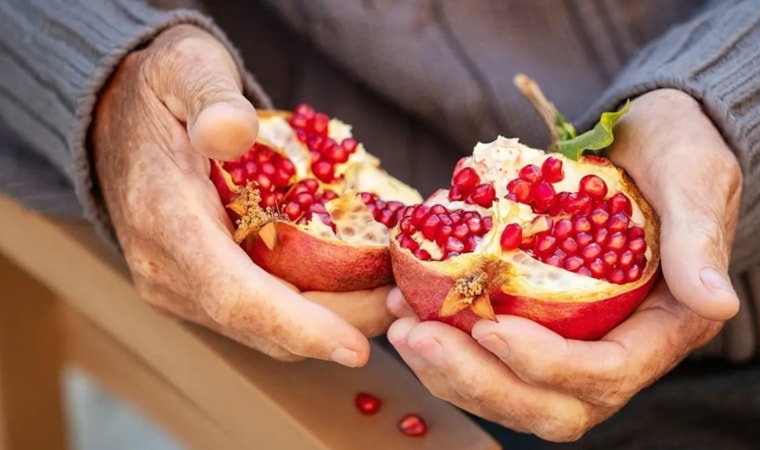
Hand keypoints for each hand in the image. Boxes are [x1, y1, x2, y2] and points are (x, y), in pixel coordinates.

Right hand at [92, 25, 392, 366]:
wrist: (119, 121)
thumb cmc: (163, 93)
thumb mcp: (184, 69)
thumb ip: (211, 96)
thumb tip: (234, 132)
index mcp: (166, 222)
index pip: (235, 295)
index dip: (299, 325)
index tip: (356, 348)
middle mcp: (169, 272)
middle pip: (263, 324)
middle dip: (339, 325)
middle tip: (406, 303)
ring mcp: (181, 287)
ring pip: (265, 328)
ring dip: (331, 321)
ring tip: (391, 295)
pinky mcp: (197, 289)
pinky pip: (260, 314)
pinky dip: (310, 310)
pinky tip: (354, 284)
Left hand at [385, 89, 742, 440]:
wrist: (645, 139)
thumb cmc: (675, 150)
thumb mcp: (694, 177)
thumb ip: (699, 237)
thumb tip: (714, 303)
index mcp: (660, 329)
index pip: (603, 374)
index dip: (546, 365)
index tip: (492, 328)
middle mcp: (613, 349)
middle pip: (547, 404)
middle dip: (480, 381)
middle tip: (421, 338)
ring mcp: (569, 341)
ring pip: (507, 390)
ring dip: (448, 370)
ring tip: (403, 327)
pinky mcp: (535, 322)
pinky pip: (485, 355)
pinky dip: (442, 341)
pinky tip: (406, 305)